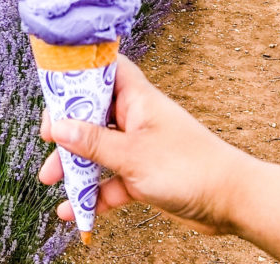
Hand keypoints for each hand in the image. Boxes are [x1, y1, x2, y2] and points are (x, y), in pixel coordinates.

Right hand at [38, 54, 253, 234]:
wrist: (232, 202)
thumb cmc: (191, 168)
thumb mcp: (132, 155)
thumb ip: (93, 143)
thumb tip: (58, 127)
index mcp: (137, 99)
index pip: (104, 70)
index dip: (77, 73)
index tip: (53, 89)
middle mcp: (136, 119)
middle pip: (92, 114)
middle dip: (66, 130)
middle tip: (47, 143)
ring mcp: (139, 147)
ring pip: (98, 150)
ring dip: (75, 164)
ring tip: (51, 180)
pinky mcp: (143, 174)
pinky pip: (110, 180)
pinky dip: (93, 192)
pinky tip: (75, 209)